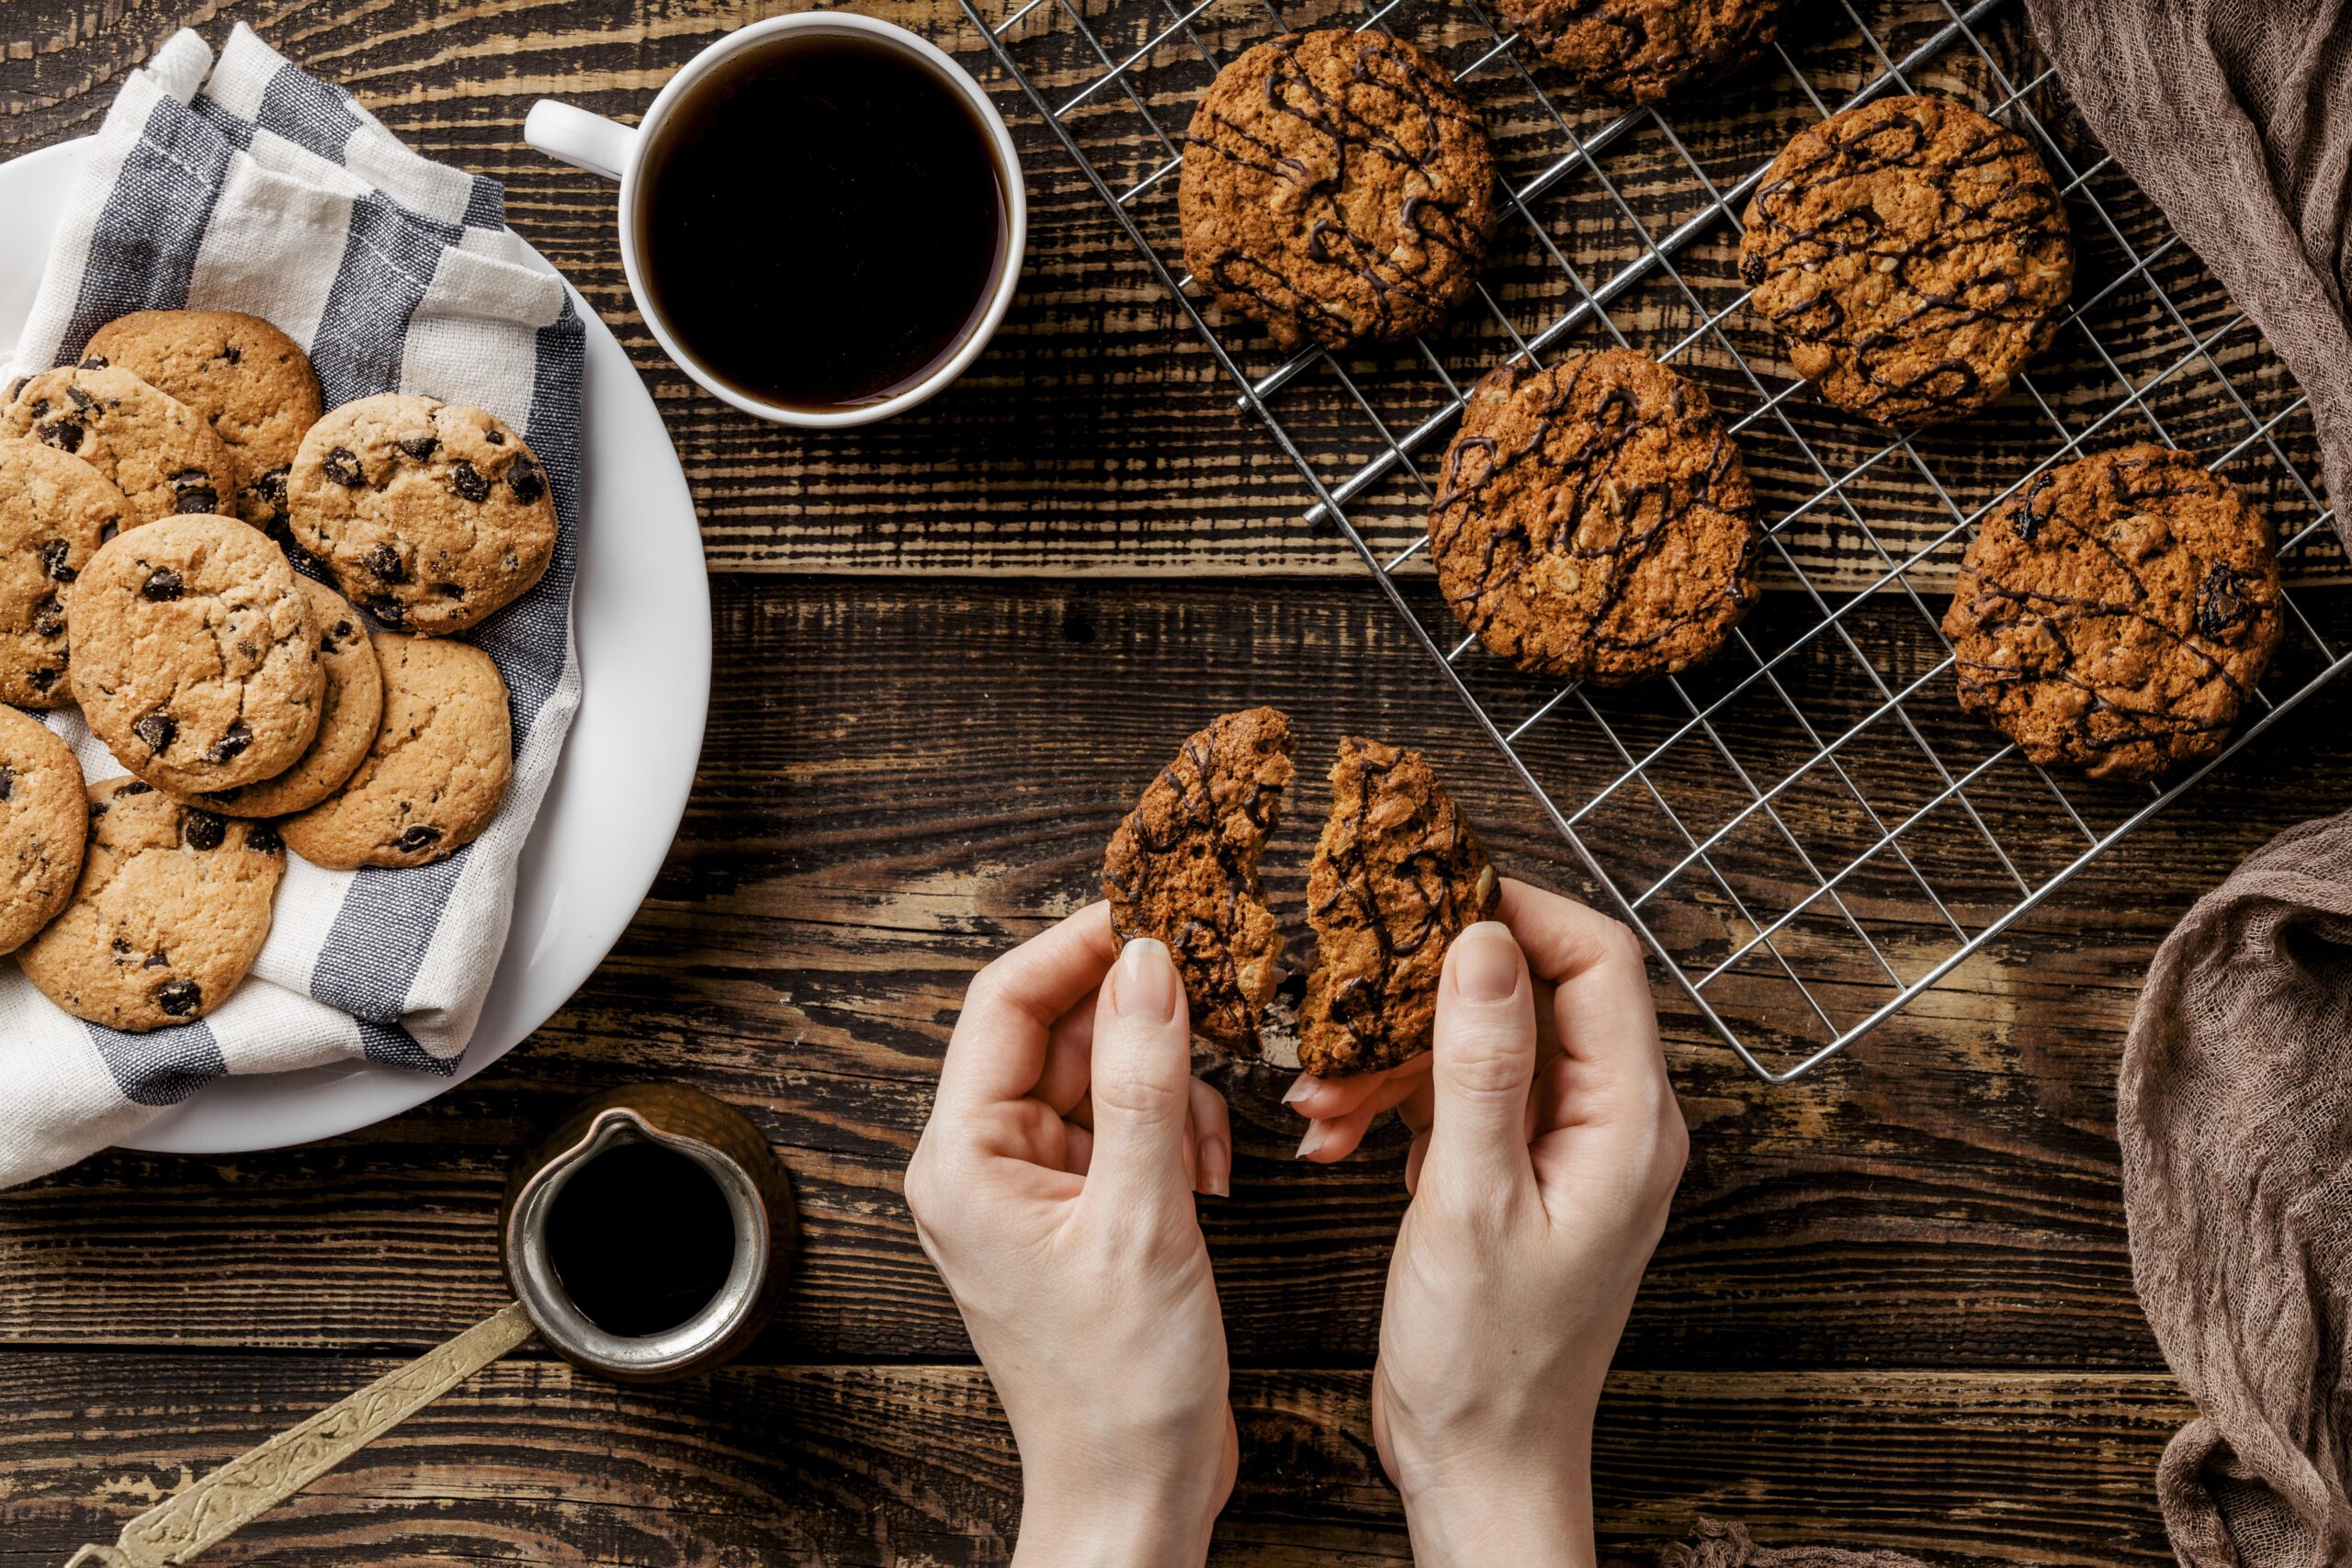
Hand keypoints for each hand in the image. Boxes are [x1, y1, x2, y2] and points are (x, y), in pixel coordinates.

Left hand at [906, 903, 1236, 1565]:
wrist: (1135, 1494)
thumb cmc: (1120, 1386)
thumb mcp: (1143, 1217)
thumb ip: (1143, 1082)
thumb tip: (1148, 965)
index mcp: (963, 1157)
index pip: (1005, 1001)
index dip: (1079, 945)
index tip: (1154, 911)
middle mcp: (984, 1163)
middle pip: (1058, 1032)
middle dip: (1141, 1019)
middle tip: (1218, 996)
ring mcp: (1032, 1189)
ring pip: (1102, 1077)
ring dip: (1169, 1087)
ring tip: (1214, 1138)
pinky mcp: (1080, 1214)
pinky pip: (1124, 1128)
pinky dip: (1176, 1132)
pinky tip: (1213, 1174)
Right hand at [1288, 881, 1684, 1565]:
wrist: (1481, 1464)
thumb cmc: (1489, 1359)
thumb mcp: (1471, 1201)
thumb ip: (1482, 1066)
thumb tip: (1482, 943)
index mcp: (1629, 1122)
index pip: (1597, 960)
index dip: (1515, 912)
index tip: (1426, 895)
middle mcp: (1610, 1123)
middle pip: (1532, 993)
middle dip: (1428, 990)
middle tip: (1348, 989)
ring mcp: (1562, 1147)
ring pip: (1481, 1044)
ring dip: (1394, 1056)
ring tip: (1318, 1092)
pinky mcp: (1513, 1172)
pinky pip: (1457, 1097)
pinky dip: (1393, 1103)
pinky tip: (1331, 1129)